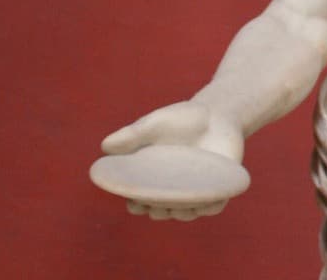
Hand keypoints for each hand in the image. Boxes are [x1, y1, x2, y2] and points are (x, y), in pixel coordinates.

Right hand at [100, 100, 244, 220]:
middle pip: (162, 209)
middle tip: (155, 204)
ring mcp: (198, 189)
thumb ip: (133, 134)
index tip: (134, 203)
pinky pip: (215, 205)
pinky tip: (204, 204)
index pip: (141, 199)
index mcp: (155, 178)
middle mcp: (175, 188)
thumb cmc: (182, 119)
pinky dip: (209, 208)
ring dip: (181, 213)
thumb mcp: (155, 123)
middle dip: (157, 211)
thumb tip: (105, 147)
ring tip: (177, 207)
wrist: (217, 113)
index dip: (136, 204)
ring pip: (187, 212)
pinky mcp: (221, 187)